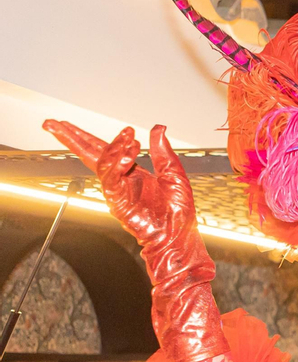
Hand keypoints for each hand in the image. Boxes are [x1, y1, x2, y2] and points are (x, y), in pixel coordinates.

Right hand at [44, 119, 223, 361]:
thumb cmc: (179, 212)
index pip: (104, 151)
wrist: (180, 237)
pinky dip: (118, 165)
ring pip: (102, 165)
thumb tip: (157, 129)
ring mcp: (116, 193)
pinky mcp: (118, 204)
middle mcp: (120, 181)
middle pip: (90, 155)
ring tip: (128, 138)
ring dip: (112, 148)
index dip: (91, 137)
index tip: (109, 127)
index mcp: (131, 173)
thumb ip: (164, 153)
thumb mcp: (175, 175)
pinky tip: (128, 155)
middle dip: (72, 138)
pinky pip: (112, 181)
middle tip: (53, 123)